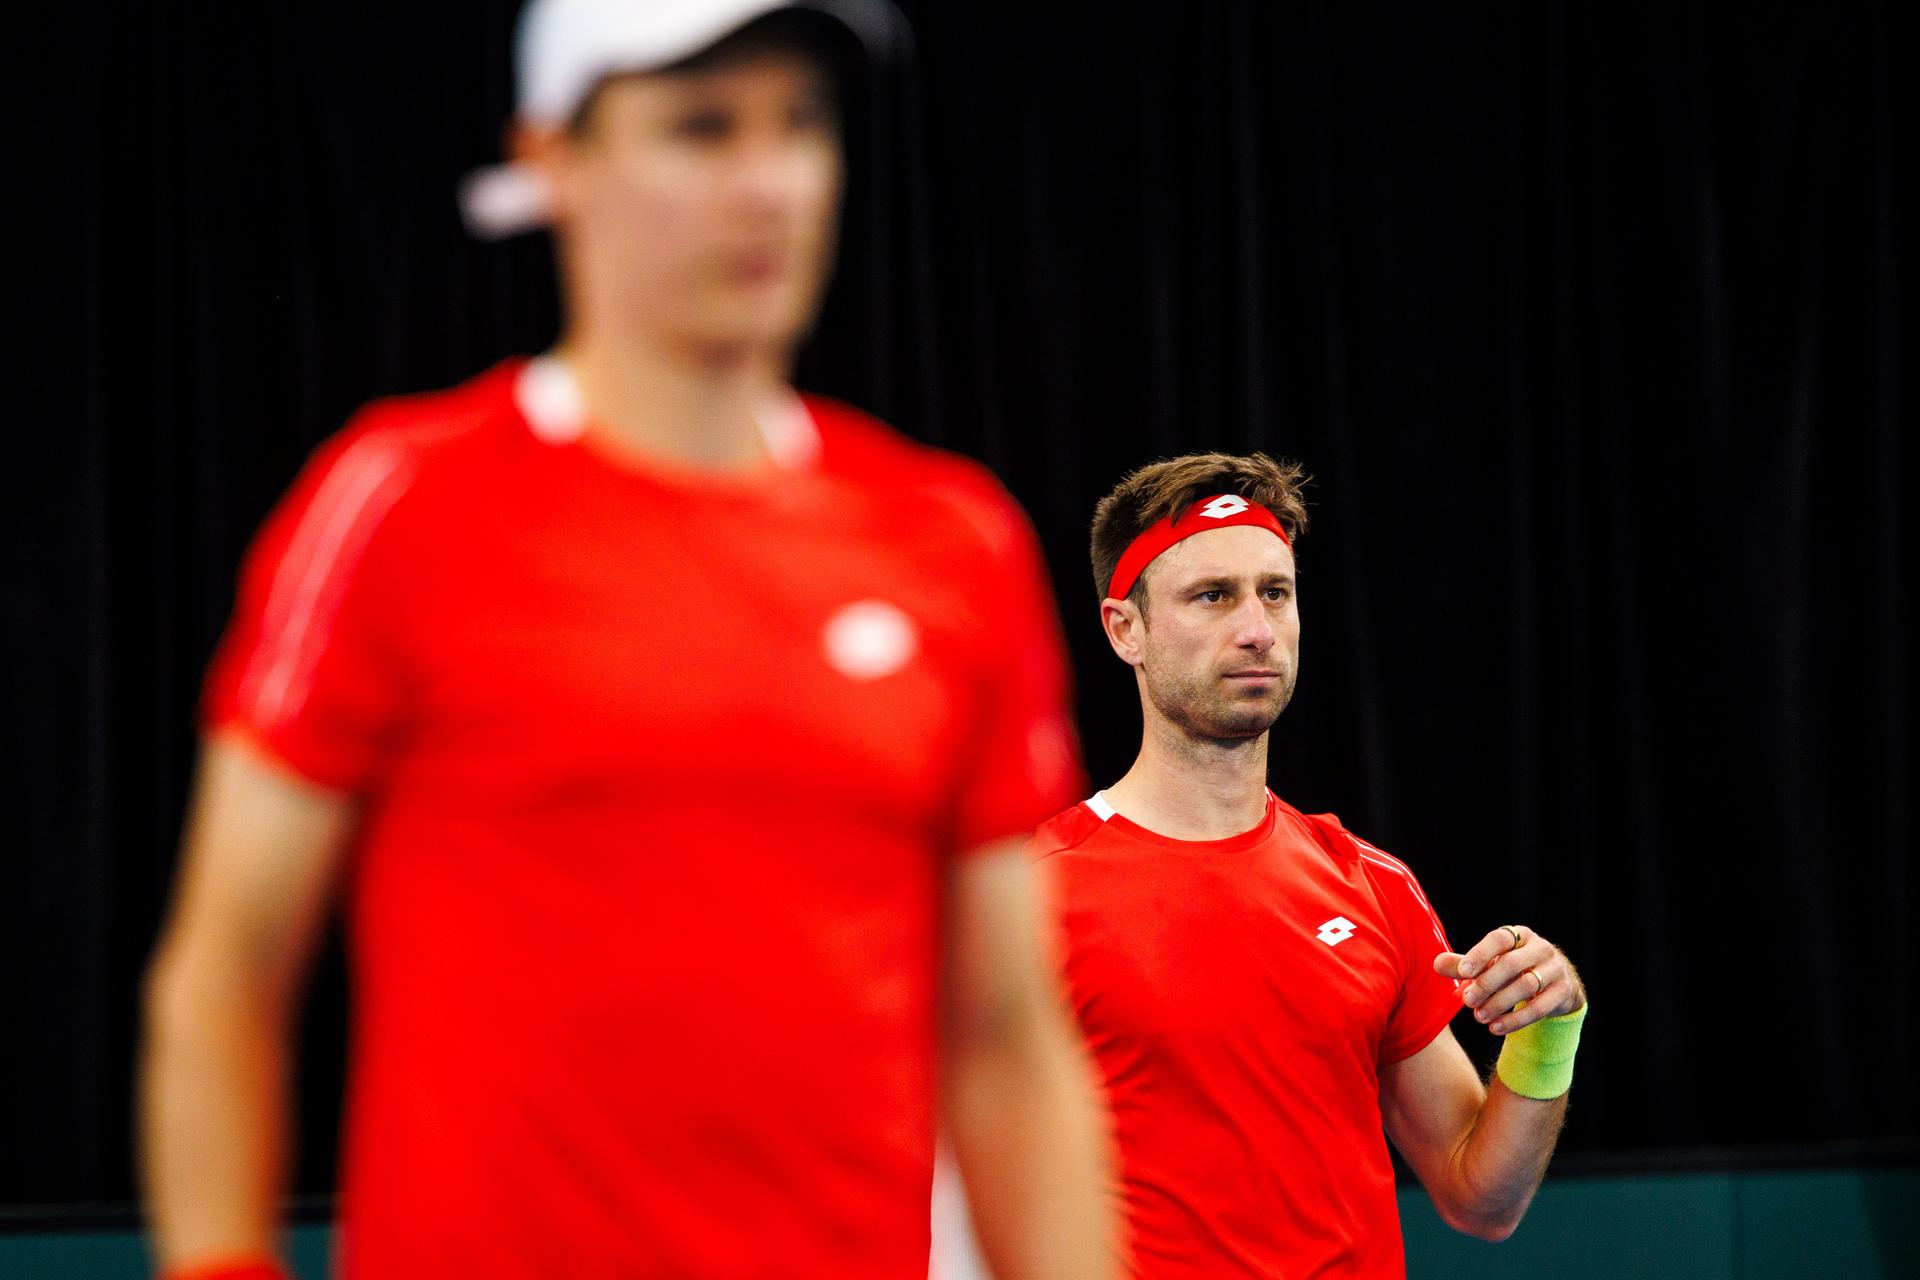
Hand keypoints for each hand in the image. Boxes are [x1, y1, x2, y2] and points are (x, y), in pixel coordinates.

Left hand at [1433, 926, 1584, 1035]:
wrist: (1556, 985)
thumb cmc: (1514, 970)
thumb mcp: (1490, 964)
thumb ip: (1463, 964)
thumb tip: (1436, 964)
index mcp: (1519, 935)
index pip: (1500, 939)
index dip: (1481, 954)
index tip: (1463, 972)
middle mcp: (1540, 948)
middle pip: (1512, 964)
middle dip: (1487, 983)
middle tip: (1467, 1001)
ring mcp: (1555, 969)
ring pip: (1526, 986)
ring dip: (1499, 1003)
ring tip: (1479, 1017)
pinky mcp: (1563, 991)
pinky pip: (1540, 1007)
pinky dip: (1516, 1019)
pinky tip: (1496, 1028)